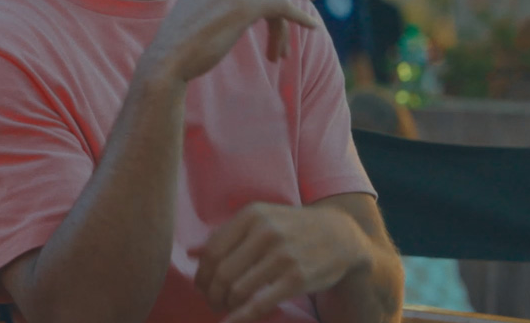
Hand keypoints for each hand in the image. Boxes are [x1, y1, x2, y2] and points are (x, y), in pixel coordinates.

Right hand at [136, 0, 317, 88]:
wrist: (167, 61)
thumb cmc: (179, 49)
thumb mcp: (200, 17)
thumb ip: (219, 6)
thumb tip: (238, 14)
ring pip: (273, 0)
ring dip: (282, 28)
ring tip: (279, 55)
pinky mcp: (246, 4)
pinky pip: (282, 6)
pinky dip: (299, 17)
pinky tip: (311, 27)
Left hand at [192, 204, 371, 322]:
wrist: (340, 235)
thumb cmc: (291, 228)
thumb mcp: (260, 219)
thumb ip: (227, 235)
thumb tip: (190, 253)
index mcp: (251, 215)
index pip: (212, 251)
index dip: (202, 274)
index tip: (201, 287)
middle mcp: (265, 232)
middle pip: (222, 272)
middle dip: (212, 294)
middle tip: (213, 302)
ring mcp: (282, 255)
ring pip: (237, 289)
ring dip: (226, 305)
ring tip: (227, 308)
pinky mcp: (297, 278)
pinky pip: (260, 303)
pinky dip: (241, 317)